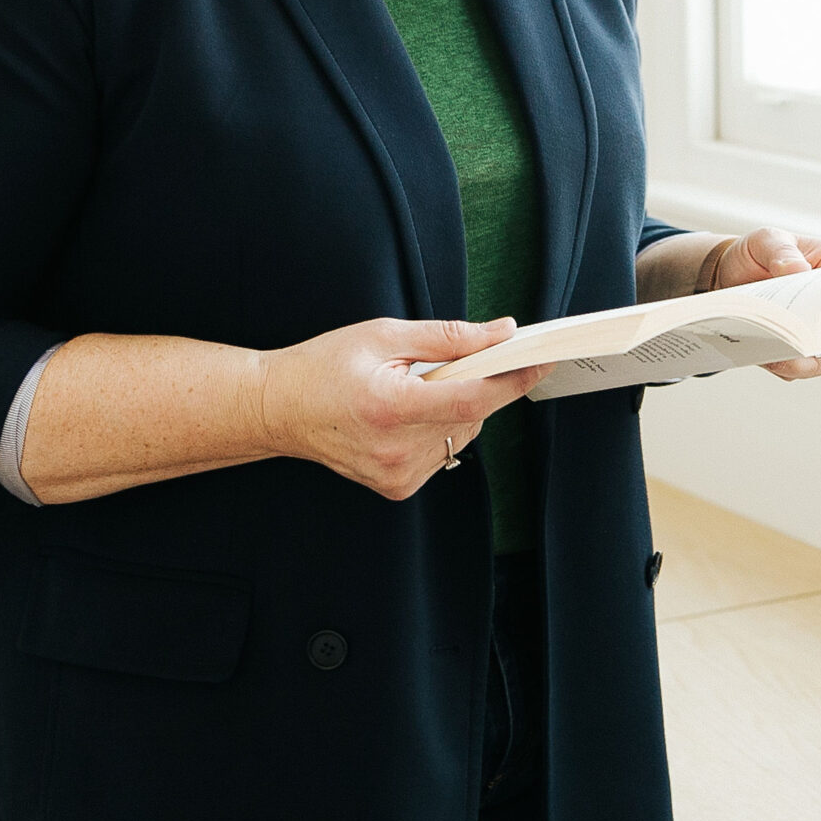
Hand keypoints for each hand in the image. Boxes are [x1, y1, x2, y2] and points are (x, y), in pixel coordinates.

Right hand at [251, 317, 550, 500]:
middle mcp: (397, 449)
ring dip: (456, 409)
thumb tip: (500, 333)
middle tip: (448, 362)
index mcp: (392, 407)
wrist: (278, 410)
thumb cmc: (324, 367)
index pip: (473, 397)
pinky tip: (404, 416)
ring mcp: (398, 474)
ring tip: (413, 391)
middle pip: (472, 415)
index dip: (513, 378)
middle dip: (476, 384)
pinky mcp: (398, 487)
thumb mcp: (383, 335)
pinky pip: (443, 452)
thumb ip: (447, 337)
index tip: (541, 360)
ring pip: (462, 436)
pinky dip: (438, 430)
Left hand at [703, 226, 820, 380]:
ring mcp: (820, 330)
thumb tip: (798, 270)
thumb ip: (781, 251)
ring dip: (804, 355)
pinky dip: (784, 365)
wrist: (730, 278)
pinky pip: (798, 368)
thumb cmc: (758, 253)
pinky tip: (766, 354)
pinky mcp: (797, 353)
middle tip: (804, 328)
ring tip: (779, 348)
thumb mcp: (765, 240)